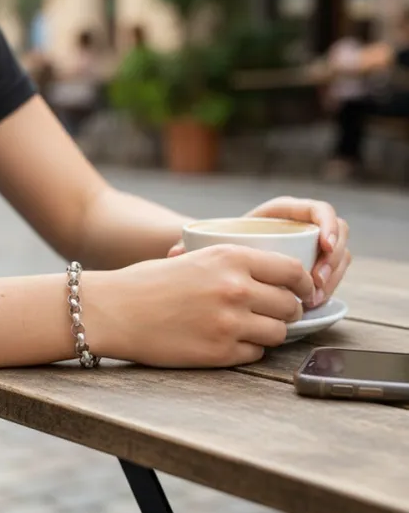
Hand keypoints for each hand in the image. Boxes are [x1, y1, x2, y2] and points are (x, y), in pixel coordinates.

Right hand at [89, 245, 315, 368]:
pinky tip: (228, 341)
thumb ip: (235, 265)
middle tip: (275, 313)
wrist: (113, 310)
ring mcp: (229, 323)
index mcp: (231, 258)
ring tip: (250, 328)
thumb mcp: (195, 257)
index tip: (302, 290)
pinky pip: (254, 354)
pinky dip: (247, 350)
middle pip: (289, 305)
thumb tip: (275, 278)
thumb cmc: (149, 282)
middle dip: (287, 311)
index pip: (292, 271)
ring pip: (278, 333)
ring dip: (269, 332)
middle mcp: (236, 289)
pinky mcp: (219, 353)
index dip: (303, 284)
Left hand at [168, 197, 351, 306]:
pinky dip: (329, 287)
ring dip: (334, 276)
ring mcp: (311, 248)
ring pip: (340, 256)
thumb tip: (172, 253)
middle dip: (334, 258)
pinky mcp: (314, 268)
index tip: (323, 245)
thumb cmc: (211, 249)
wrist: (218, 260)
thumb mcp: (207, 244)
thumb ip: (192, 246)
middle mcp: (300, 227)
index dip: (327, 224)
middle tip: (318, 282)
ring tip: (315, 298)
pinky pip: (334, 273)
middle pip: (336, 233)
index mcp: (280, 213)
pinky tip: (314, 304)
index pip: (317, 209)